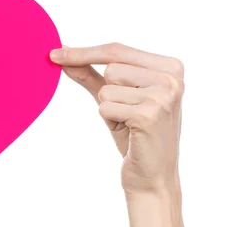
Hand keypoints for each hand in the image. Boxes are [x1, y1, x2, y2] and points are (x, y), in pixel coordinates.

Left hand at [49, 43, 184, 193]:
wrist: (152, 177)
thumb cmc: (135, 136)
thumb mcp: (115, 99)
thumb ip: (90, 75)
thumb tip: (62, 55)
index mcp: (170, 66)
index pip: (117, 50)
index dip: (84, 52)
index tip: (55, 53)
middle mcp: (171, 77)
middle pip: (110, 67)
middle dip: (107, 91)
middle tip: (127, 112)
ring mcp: (163, 95)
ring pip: (107, 88)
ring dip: (109, 108)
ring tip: (129, 123)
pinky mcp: (149, 114)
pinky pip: (106, 107)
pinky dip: (110, 120)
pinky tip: (130, 132)